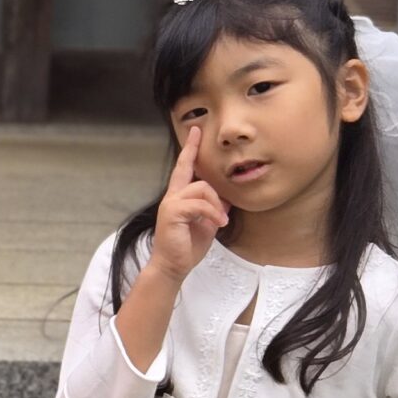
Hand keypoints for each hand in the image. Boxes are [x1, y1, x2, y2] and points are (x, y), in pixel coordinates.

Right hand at [145, 126, 229, 282]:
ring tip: (220, 223)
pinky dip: (213, 213)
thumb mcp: (207, 223)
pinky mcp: (173, 212)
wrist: (172, 266)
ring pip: (202, 189)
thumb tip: (226, 198)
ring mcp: (171, 203)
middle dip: (216, 195)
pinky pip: (200, 204)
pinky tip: (217, 224)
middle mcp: (172, 197)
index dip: (190, 149)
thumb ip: (213, 207)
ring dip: (216, 207)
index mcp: (179, 197)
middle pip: (200, 179)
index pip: (184, 167)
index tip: (196, 130)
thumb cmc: (187, 247)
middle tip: (222, 217)